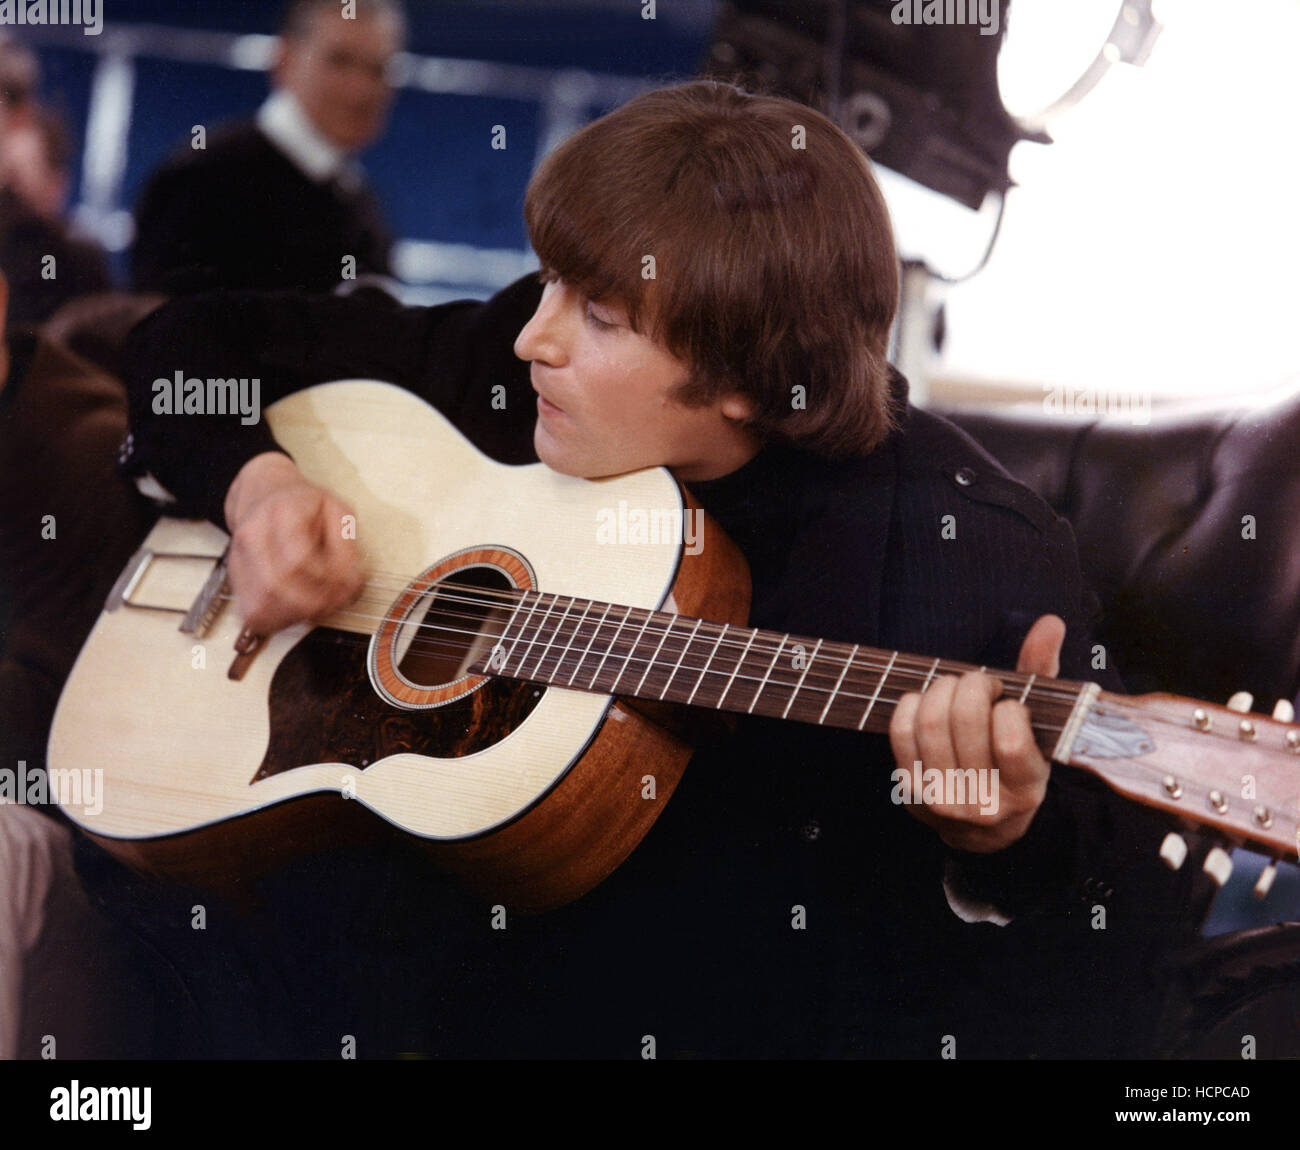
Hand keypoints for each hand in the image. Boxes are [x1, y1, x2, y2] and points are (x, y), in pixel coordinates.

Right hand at [223, 452, 365, 635]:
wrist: (266, 495)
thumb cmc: (304, 506)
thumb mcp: (338, 511)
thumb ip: (347, 545)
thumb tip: (352, 582)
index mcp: (281, 512)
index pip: (298, 559)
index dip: (326, 580)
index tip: (346, 584)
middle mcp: (252, 536)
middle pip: (276, 586)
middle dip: (313, 603)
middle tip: (336, 601)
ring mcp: (238, 560)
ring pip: (261, 606)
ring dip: (297, 616)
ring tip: (320, 607)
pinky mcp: (235, 581)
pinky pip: (253, 615)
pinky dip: (281, 621)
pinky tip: (299, 610)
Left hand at [887, 614, 1065, 852]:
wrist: (980, 830)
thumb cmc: (1013, 763)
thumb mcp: (1039, 729)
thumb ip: (1043, 673)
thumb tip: (1049, 622)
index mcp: (1026, 790)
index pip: (1011, 741)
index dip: (1007, 709)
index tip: (1008, 705)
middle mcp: (983, 802)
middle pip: (965, 722)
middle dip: (971, 686)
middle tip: (977, 683)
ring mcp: (943, 799)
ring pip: (930, 723)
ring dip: (941, 690)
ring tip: (953, 688)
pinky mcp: (910, 791)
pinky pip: (902, 732)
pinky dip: (911, 704)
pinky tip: (926, 701)